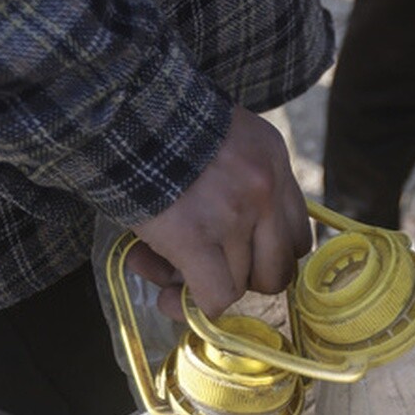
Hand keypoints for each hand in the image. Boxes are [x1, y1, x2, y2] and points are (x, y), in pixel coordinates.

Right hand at [125, 107, 310, 320]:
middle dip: (244, 279)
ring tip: (160, 266)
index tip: (236, 255)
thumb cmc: (157, 126)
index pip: (296, 231)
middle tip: (208, 269)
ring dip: (202, 285)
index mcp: (272, 158)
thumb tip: (218, 249)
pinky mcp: (196, 237)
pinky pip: (216, 297)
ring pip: (240, 284)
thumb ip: (233, 182)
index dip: (265, 254)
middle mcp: (264, 187)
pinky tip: (168, 299)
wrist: (118, 109)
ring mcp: (234, 214)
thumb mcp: (217, 138)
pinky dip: (192, 305)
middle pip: (279, 268)